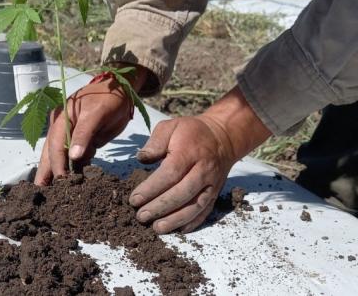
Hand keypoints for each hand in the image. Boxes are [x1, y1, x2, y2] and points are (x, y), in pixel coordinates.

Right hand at [34, 66, 147, 184]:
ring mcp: (69, 135)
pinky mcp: (81, 141)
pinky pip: (73, 157)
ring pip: (60, 157)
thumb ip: (84, 134)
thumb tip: (73, 157)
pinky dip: (73, 169)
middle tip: (41, 195)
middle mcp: (61, 127)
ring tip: (54, 194)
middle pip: (51, 154)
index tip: (61, 182)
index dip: (57, 165)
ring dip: (58, 174)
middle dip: (47, 173)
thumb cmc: (109, 97)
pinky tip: (72, 184)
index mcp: (61, 119)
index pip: (55, 146)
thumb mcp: (98, 113)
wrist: (121, 89)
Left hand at [130, 86, 270, 233]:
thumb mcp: (171, 126)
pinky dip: (193, 222)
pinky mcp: (216, 193)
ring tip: (157, 228)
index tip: (135, 199)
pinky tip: (178, 230)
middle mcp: (203, 170)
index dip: (151, 189)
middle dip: (160, 207)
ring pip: (195, 206)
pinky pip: (206, 211)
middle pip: (182, 193)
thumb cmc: (190, 132)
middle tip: (141, 216)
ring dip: (175, 220)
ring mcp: (212, 184)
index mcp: (190, 152)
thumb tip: (142, 159)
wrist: (223, 138)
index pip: (170, 174)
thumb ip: (155, 142)